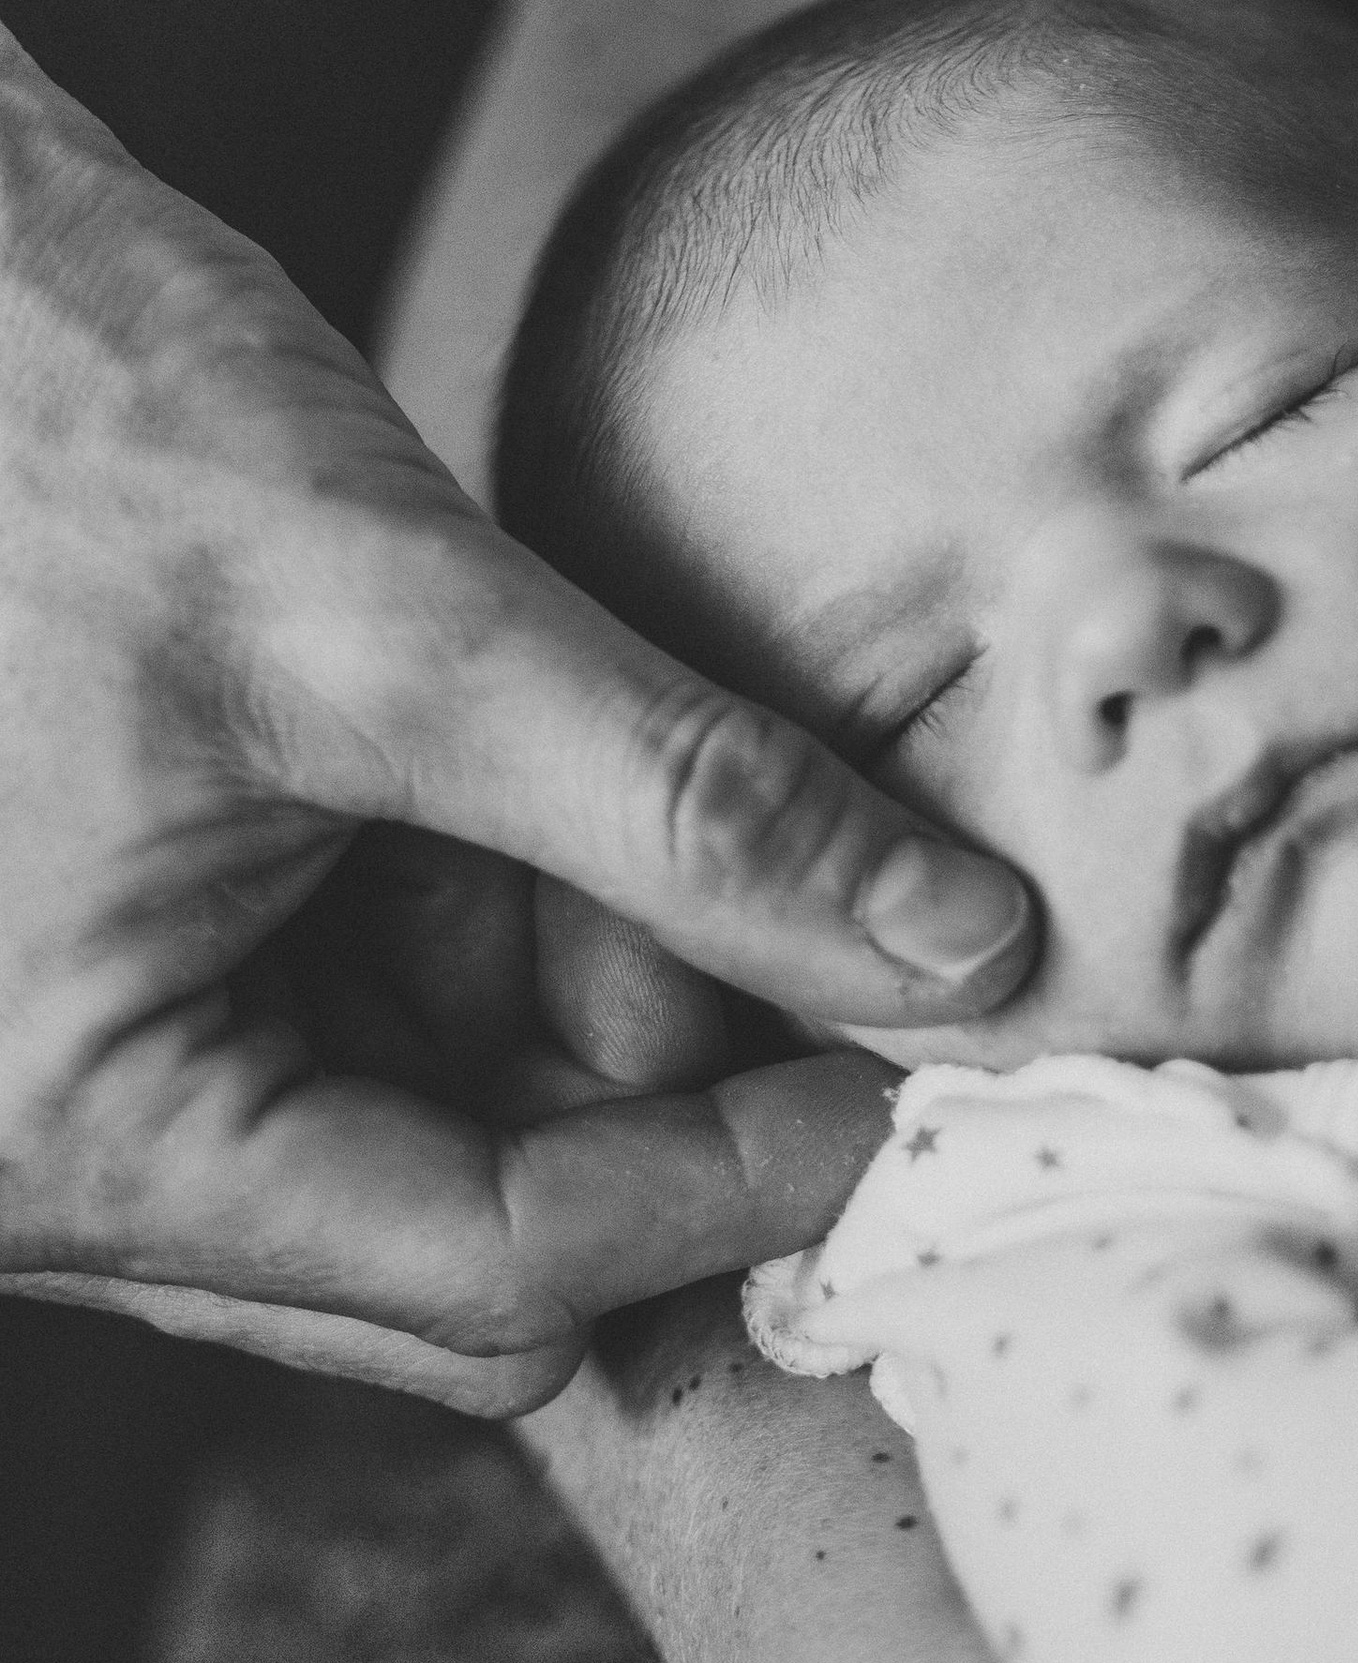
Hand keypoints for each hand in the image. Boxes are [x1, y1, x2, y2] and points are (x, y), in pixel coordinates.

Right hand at [0, 27, 1031, 1407]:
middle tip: (814, 913)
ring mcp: (71, 1073)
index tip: (911, 1071)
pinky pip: (349, 1027)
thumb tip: (962, 952)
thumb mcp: (395, 617)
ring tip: (660, 799)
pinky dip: (487, 930)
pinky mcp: (111, 973)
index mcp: (72, 1137)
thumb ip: (691, 806)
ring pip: (422, 1134)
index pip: (491, 1266)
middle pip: (459, 1234)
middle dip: (655, 1085)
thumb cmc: (40, 396)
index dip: (736, 1177)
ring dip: (580, 995)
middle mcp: (44, 1160)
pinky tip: (557, 792)